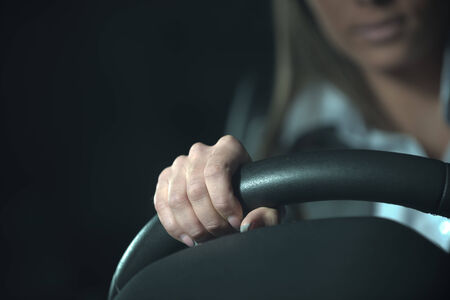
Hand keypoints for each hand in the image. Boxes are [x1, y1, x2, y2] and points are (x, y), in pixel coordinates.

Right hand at [154, 135, 281, 246]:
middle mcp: (201, 152)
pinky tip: (189, 238)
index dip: (223, 202)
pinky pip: (162, 203)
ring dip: (192, 226)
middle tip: (222, 235)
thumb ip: (266, 215)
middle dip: (209, 220)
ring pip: (177, 199)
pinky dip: (173, 225)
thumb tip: (247, 225)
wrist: (238, 196)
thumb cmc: (254, 197)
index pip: (215, 172)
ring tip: (207, 239)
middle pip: (195, 189)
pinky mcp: (166, 179)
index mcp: (228, 148)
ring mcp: (180, 164)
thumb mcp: (268, 206)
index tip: (235, 223)